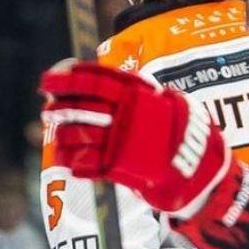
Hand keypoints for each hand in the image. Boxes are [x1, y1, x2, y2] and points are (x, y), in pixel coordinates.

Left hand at [41, 60, 230, 217]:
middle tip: (48, 108)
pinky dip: (71, 161)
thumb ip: (138, 91)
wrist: (200, 167)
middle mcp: (126, 117)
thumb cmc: (183, 130)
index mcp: (138, 96)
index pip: (94, 81)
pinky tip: (68, 159)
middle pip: (79, 108)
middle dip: (58, 108)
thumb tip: (108, 78)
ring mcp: (120, 144)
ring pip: (76, 136)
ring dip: (62, 135)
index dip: (67, 79)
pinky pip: (83, 164)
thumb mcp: (167, 100)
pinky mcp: (117, 169)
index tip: (48, 79)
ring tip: (59, 134)